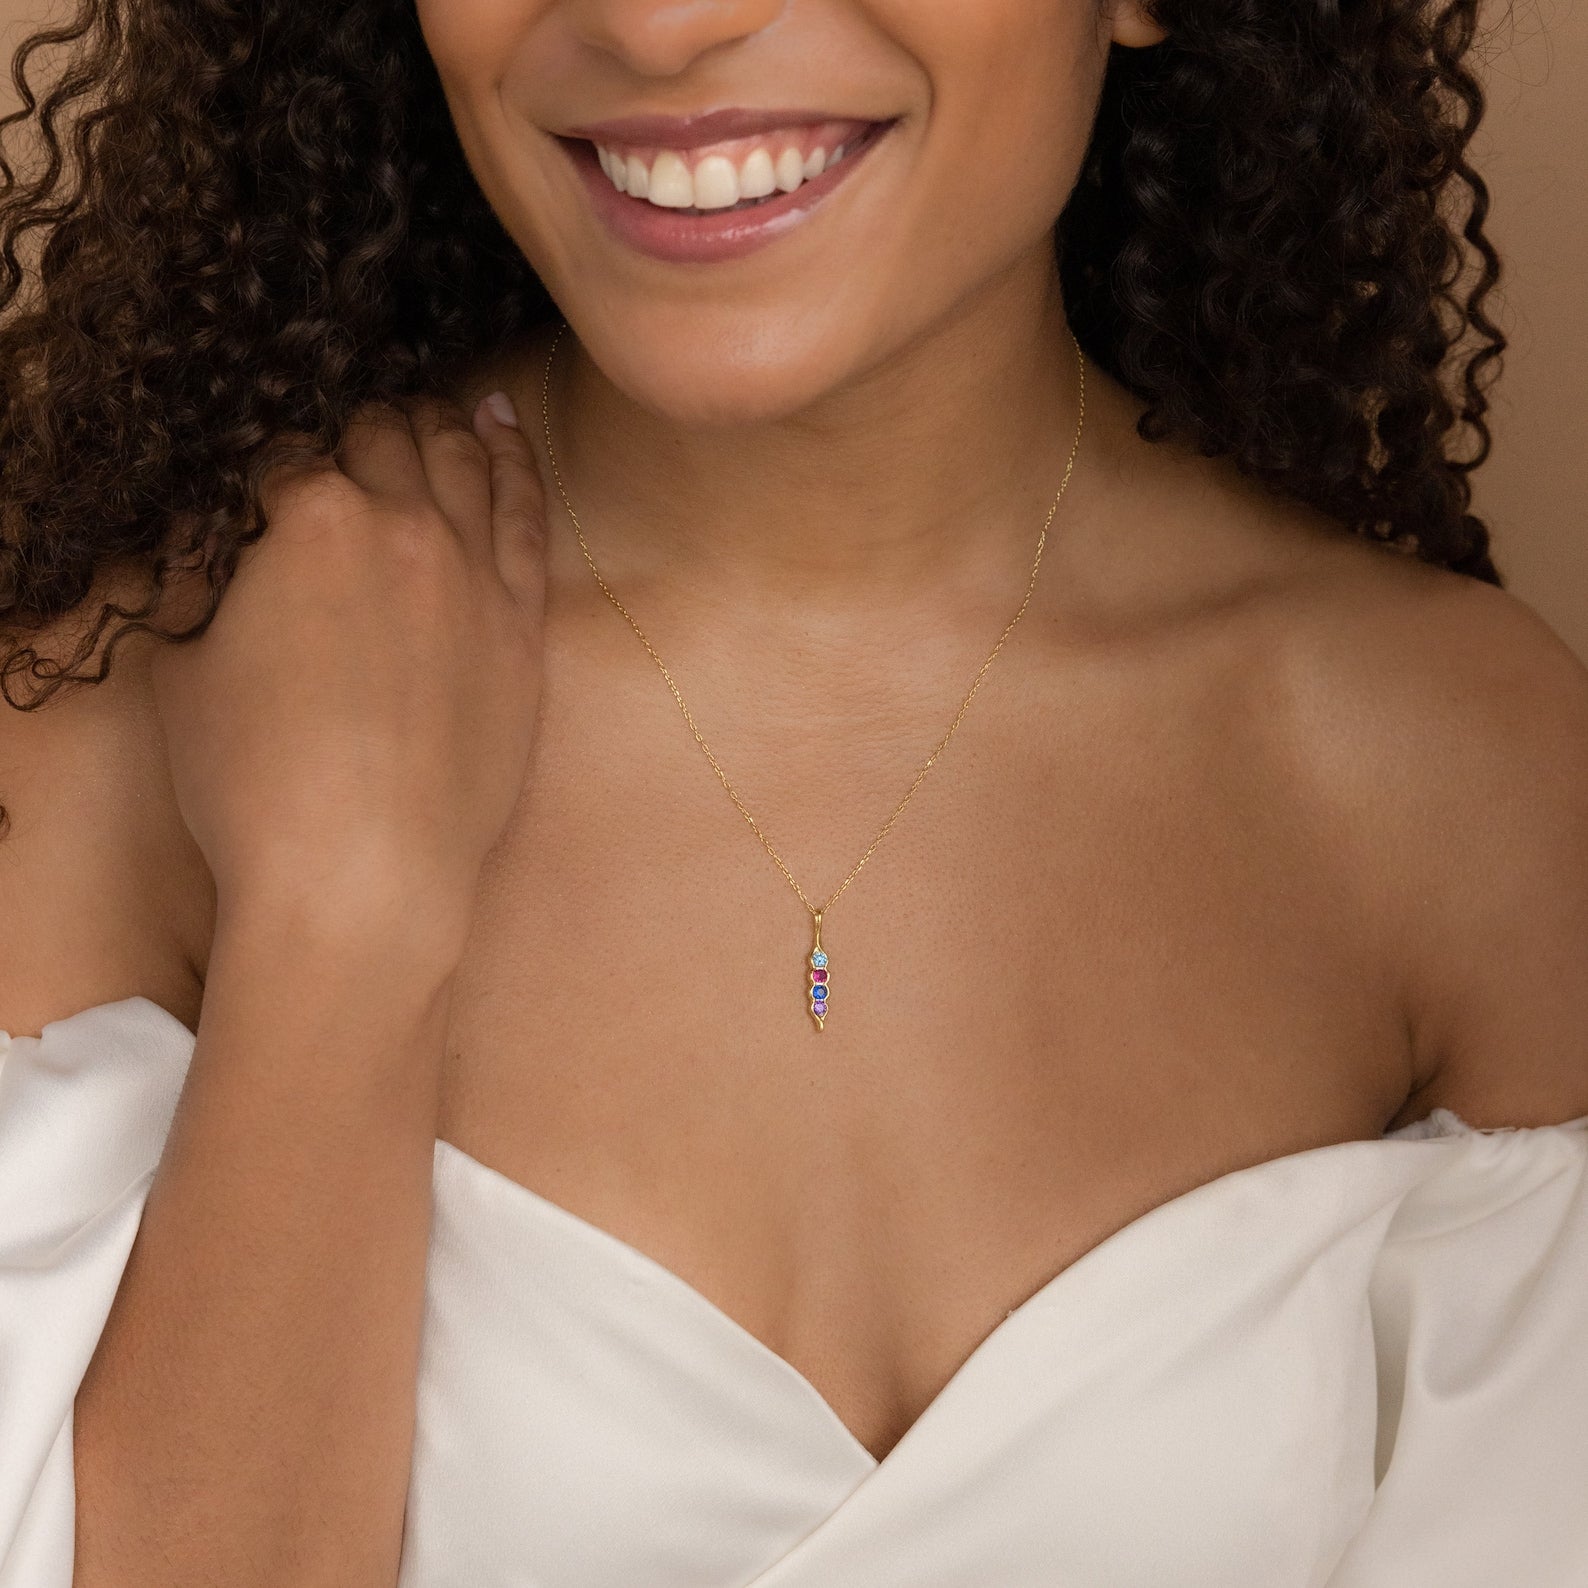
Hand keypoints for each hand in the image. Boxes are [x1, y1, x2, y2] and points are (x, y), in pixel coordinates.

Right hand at [150, 391, 546, 956]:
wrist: (367, 875)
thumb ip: (205, 594)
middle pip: (382, 443)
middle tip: (354, 441)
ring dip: (440, 425)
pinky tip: (502, 431)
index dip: (269, 477)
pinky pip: (526, 517)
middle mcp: (403, 527)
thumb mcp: (186, 675)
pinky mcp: (522, 623)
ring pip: (462, 462)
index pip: (286, 464)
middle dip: (359, 435)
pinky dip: (514, 462)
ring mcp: (474, 573)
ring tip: (436, 407)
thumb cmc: (259, 787)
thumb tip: (216, 561)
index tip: (267, 496)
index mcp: (312, 521)